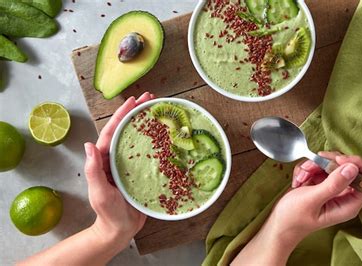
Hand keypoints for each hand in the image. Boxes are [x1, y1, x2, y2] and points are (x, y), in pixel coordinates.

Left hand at [84, 92, 153, 249]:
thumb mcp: (99, 192)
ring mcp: (130, 164)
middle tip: (150, 97)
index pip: (112, 131)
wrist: (120, 229)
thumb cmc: (107, 213)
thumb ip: (94, 170)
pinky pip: (149, 153)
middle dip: (136, 112)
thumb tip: (89, 145)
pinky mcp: (141, 172)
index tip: (133, 101)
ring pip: (139, 138)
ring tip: (159, 110)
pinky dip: (157, 142)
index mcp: (105, 159)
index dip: (122, 115)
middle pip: (126, 130)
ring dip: (147, 123)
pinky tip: (167, 136)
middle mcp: (117, 158)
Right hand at [232, 151, 361, 264]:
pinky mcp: (322, 183)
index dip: (356, 165)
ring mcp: (332, 188)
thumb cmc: (293, 218)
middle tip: (311, 167)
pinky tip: (299, 181)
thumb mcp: (312, 200)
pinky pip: (319, 167)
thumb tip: (352, 168)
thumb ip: (333, 184)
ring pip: (331, 164)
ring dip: (313, 166)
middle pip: (348, 167)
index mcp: (349, 205)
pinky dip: (307, 169)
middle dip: (327, 163)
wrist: (277, 224)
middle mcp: (344, 196)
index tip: (337, 160)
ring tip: (301, 178)